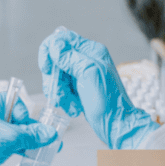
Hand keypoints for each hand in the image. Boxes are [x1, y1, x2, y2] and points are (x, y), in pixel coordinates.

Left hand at [0, 92, 59, 165]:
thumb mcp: (11, 137)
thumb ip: (32, 135)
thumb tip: (51, 134)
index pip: (11, 100)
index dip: (22, 110)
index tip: (26, 123)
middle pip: (14, 119)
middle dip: (30, 130)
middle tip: (44, 140)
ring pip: (10, 134)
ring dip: (26, 142)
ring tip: (42, 151)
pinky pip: (4, 145)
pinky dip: (16, 149)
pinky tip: (28, 157)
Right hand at [38, 27, 154, 148]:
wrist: (117, 126)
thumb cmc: (109, 103)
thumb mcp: (89, 75)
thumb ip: (71, 58)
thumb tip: (54, 45)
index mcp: (91, 51)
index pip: (62, 39)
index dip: (50, 52)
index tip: (47, 68)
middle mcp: (86, 60)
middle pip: (56, 60)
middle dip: (54, 79)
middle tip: (60, 94)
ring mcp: (82, 75)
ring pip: (57, 76)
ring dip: (59, 92)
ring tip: (69, 104)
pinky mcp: (79, 89)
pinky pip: (62, 89)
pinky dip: (64, 100)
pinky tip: (73, 108)